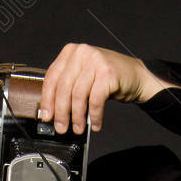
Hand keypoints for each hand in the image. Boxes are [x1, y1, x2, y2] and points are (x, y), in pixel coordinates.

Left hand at [38, 42, 176, 134]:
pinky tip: (94, 123)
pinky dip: (94, 115)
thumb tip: (53, 111)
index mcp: (70, 52)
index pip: (52, 77)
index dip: (48, 100)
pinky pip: (95, 99)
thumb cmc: (106, 78)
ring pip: (78, 94)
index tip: (47, 116)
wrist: (133, 75)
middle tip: (61, 127)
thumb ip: (68, 87)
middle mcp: (81, 53)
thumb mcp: (82, 77)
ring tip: (78, 128)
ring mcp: (95, 61)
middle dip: (61, 112)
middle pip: (64, 87)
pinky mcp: (107, 73)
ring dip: (77, 116)